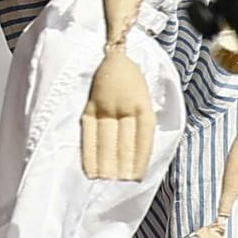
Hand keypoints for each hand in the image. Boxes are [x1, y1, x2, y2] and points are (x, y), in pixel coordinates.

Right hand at [81, 45, 153, 179]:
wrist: (116, 53)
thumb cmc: (134, 79)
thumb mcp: (147, 96)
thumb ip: (143, 120)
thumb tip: (140, 152)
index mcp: (143, 105)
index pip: (143, 137)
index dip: (139, 158)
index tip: (137, 177)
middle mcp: (125, 106)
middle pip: (124, 141)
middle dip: (123, 164)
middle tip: (121, 184)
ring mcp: (106, 106)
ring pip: (107, 139)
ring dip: (106, 162)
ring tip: (106, 180)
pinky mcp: (91, 106)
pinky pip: (90, 133)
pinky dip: (90, 152)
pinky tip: (91, 167)